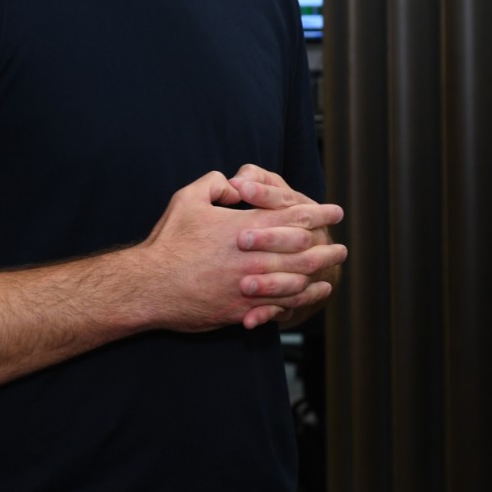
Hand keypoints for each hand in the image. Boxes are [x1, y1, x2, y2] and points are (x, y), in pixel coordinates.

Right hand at [135, 171, 346, 333]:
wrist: (151, 285)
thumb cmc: (168, 242)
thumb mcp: (187, 199)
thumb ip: (215, 184)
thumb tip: (235, 183)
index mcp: (248, 228)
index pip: (295, 217)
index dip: (319, 213)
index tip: (334, 211)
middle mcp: (258, 257)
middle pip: (305, 251)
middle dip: (326, 247)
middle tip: (340, 247)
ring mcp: (254, 285)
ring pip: (300, 280)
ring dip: (321, 273)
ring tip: (331, 270)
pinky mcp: (246, 308)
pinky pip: (284, 304)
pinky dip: (304, 298)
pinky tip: (312, 293)